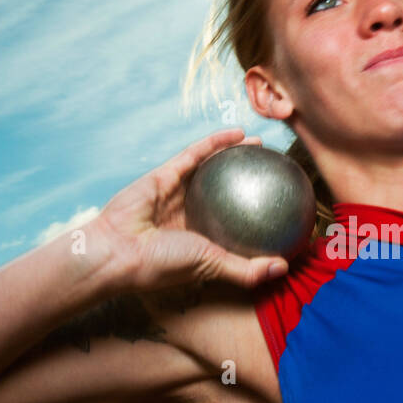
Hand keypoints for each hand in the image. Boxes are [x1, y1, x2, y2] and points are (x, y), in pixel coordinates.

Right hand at [94, 128, 289, 292]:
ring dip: (235, 154)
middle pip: (226, 191)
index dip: (256, 211)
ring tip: (261, 145)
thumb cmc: (163, 265)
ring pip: (212, 168)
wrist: (118, 251)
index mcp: (201, 237)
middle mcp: (191, 214)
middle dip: (248, 179)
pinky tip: (240, 133)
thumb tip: (284, 267)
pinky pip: (196, 153)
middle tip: (273, 168)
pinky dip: (216, 142)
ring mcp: (178, 192)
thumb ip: (247, 269)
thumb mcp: (213, 266)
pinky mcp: (166, 174)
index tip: (281, 202)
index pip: (234, 222)